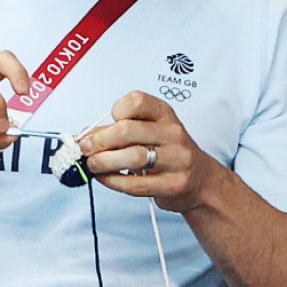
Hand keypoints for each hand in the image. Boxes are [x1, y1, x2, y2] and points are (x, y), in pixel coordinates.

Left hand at [78, 90, 217, 212]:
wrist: (201, 181)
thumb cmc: (168, 152)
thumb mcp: (149, 132)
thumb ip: (117, 131)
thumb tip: (85, 137)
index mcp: (164, 114)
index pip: (136, 102)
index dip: (116, 110)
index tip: (108, 121)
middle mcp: (173, 133)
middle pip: (128, 130)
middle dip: (100, 141)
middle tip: (86, 149)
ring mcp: (176, 159)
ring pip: (133, 156)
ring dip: (104, 162)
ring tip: (93, 165)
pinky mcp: (172, 184)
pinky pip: (136, 184)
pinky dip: (113, 181)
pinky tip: (105, 179)